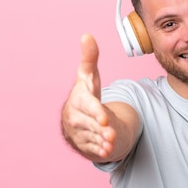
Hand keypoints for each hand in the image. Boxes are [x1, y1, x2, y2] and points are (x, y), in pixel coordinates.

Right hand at [61, 34, 113, 159]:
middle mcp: (76, 116)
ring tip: (111, 143)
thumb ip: (90, 59)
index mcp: (79, 99)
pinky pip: (91, 148)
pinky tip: (108, 151)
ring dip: (101, 141)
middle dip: (100, 129)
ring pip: (91, 137)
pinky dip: (99, 150)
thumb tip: (87, 36)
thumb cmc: (86, 93)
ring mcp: (78, 131)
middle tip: (111, 133)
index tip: (104, 119)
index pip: (87, 105)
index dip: (95, 112)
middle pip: (89, 124)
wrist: (79, 116)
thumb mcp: (89, 76)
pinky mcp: (83, 143)